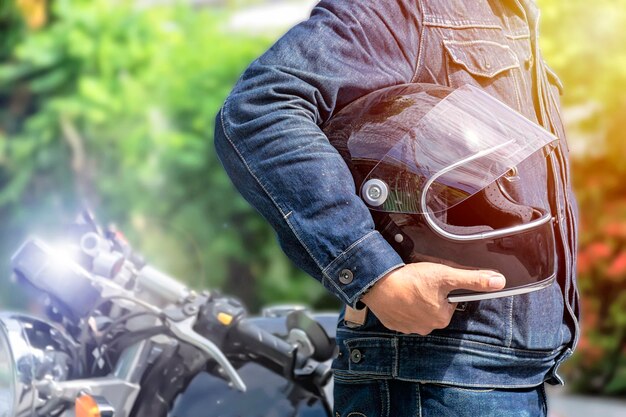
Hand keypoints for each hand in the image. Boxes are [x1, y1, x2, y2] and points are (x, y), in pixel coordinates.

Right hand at [360, 263, 505, 334]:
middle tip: (419, 281)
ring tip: (407, 287)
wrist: (377, 283)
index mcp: (441, 318)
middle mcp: (426, 327)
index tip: (432, 280)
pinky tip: (397, 294)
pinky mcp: (393, 324)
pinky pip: (401, 314)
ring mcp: (407, 327)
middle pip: (434, 307)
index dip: (443, 288)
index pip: (450, 301)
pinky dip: (400, 305)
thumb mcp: (446, 274)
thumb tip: (499, 282)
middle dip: (429, 295)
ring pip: (417, 311)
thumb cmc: (410, 279)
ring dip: (414, 301)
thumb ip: (473, 279)